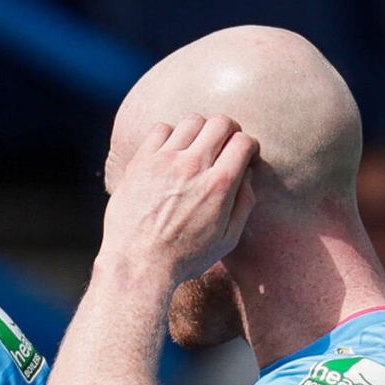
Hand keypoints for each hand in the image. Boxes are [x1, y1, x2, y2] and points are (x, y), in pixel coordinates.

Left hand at [102, 113, 257, 285]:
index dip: (248, 146)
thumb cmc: (183, 257)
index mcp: (219, 185)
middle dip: (228, 131)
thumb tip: (247, 174)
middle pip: (220, 122)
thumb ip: (244, 204)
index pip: (243, 141)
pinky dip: (171, 135)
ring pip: (192, 120)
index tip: (243, 156)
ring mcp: (164, 161)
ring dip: (200, 131)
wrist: (136, 264)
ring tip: (196, 149)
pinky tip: (171, 153)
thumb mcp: (227, 240)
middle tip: (223, 148)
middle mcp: (193, 166)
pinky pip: (161, 129)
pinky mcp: (141, 162)